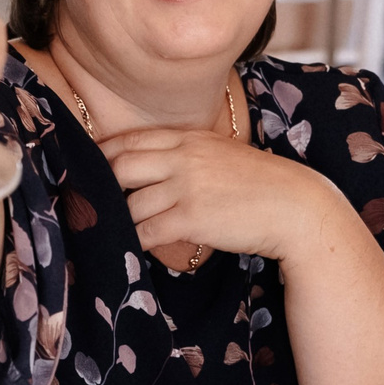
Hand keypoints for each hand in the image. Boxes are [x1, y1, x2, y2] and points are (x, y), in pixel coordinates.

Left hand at [99, 124, 336, 265]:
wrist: (295, 205)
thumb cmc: (260, 183)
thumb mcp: (220, 154)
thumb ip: (185, 155)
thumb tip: (150, 168)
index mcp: (188, 138)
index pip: (129, 141)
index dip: (102, 155)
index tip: (89, 169)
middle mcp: (182, 158)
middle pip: (119, 167)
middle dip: (102, 187)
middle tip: (95, 204)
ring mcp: (186, 187)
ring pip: (130, 204)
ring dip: (122, 220)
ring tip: (120, 230)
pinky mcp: (191, 218)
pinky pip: (147, 231)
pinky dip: (137, 240)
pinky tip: (139, 246)